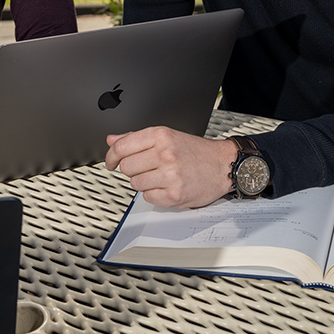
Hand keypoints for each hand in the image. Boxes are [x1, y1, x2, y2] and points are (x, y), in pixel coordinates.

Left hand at [105, 127, 238, 208]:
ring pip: (135, 183)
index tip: (111, 162)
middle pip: (126, 167)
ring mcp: (170, 175)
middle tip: (145, 168)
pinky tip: (166, 186)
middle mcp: (165, 154)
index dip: (111, 156)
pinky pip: (148, 197)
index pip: (122, 147)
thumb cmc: (195, 151)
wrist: (222, 165)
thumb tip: (112, 140)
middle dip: (131, 170)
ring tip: (159, 176)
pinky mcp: (174, 194)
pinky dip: (154, 194)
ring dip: (143, 182)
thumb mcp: (167, 136)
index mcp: (161, 136)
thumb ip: (136, 138)